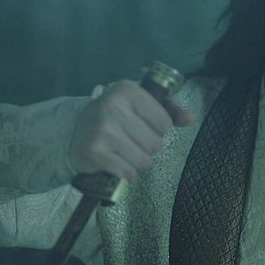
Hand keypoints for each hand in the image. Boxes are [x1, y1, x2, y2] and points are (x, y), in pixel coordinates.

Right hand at [68, 80, 193, 181]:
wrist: (74, 132)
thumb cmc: (115, 117)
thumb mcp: (139, 105)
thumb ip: (168, 110)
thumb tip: (190, 118)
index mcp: (127, 90)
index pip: (165, 122)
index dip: (158, 130)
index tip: (142, 127)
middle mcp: (113, 107)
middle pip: (155, 144)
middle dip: (147, 148)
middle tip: (130, 142)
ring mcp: (103, 130)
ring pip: (144, 161)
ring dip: (137, 163)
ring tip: (123, 153)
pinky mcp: (94, 152)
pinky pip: (128, 173)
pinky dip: (126, 173)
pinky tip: (116, 164)